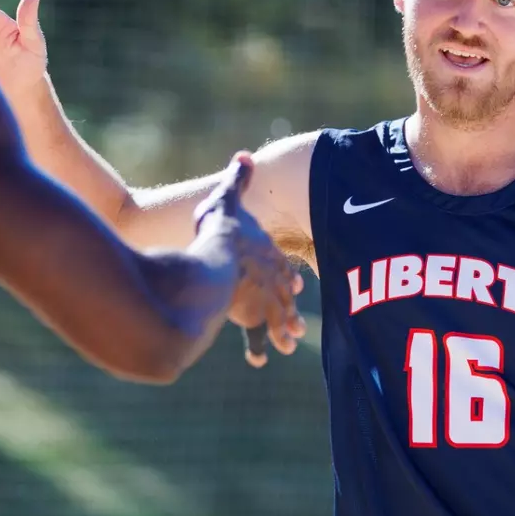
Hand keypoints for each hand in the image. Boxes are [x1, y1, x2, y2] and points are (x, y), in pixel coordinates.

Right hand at [193, 153, 305, 366]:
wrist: (218, 259)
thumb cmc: (221, 229)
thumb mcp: (228, 198)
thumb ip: (237, 180)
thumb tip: (244, 155)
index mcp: (267, 253)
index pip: (281, 266)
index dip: (286, 276)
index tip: (296, 287)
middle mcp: (272, 278)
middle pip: (283, 293)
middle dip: (288, 306)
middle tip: (296, 320)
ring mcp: (265, 299)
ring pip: (278, 317)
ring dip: (283, 329)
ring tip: (289, 342)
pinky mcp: (253, 317)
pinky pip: (257, 338)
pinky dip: (259, 348)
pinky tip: (260, 361)